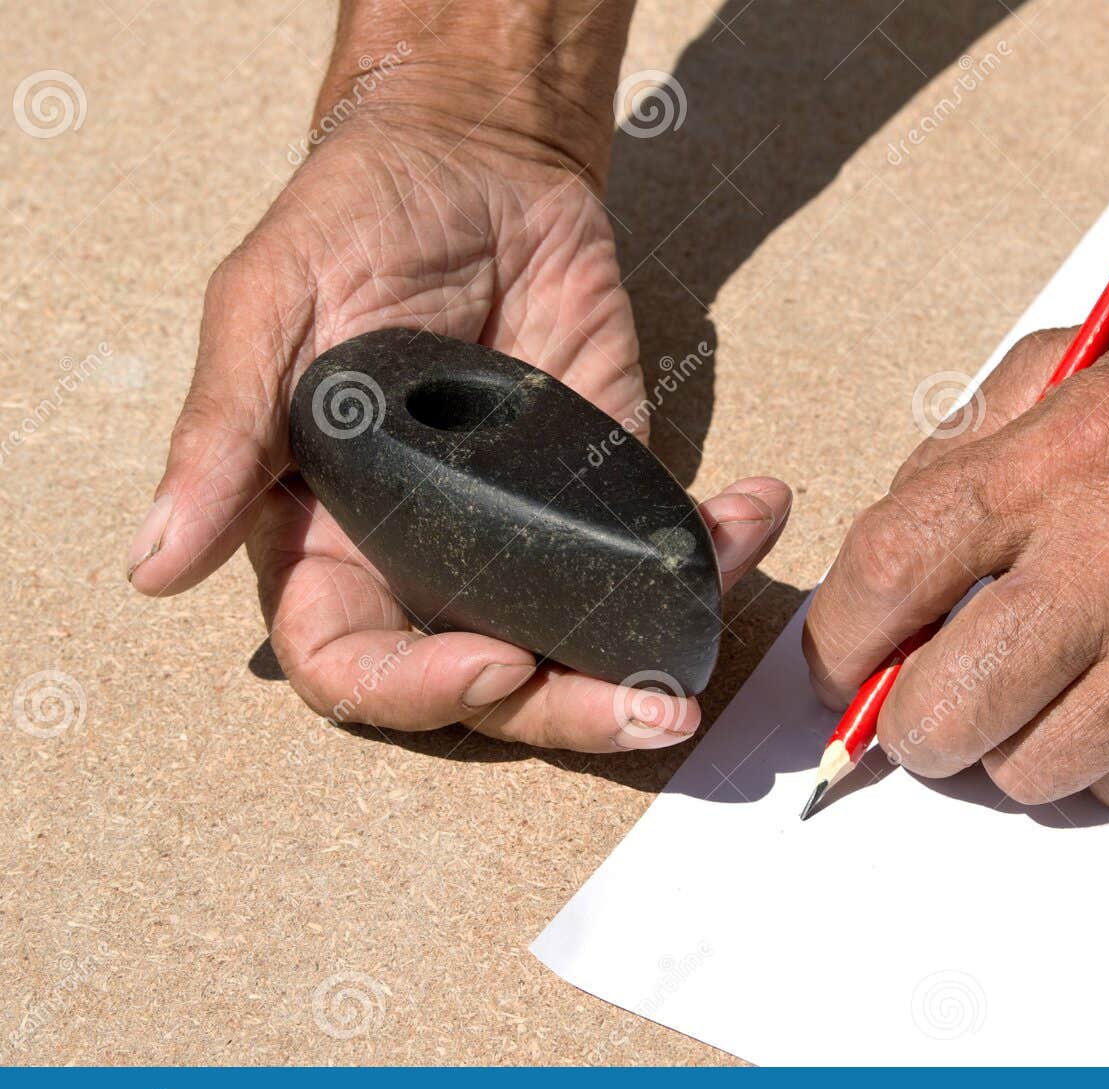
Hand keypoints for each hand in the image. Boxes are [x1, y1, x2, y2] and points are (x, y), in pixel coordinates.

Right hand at [128, 104, 788, 750]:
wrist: (471, 160)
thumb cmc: (351, 226)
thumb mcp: (268, 310)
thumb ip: (225, 435)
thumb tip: (156, 566)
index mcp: (331, 539)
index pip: (359, 667)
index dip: (421, 694)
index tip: (496, 665)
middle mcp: (432, 557)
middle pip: (496, 686)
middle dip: (572, 713)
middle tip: (652, 711)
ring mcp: (528, 529)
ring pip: (585, 640)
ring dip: (655, 661)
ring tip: (706, 661)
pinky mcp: (608, 484)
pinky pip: (661, 546)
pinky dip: (718, 550)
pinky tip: (756, 515)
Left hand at [803, 322, 1108, 811]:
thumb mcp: (1076, 369)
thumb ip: (958, 452)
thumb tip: (875, 579)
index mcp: (1068, 457)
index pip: (894, 569)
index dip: (838, 638)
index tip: (835, 664)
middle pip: (946, 710)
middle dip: (913, 725)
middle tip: (934, 702)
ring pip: (1031, 773)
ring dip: (1023, 740)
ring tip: (1070, 676)